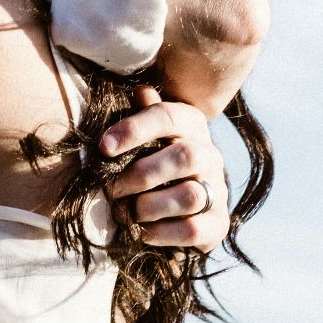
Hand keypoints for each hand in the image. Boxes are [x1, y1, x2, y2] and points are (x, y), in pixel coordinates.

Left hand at [101, 87, 230, 251]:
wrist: (177, 207)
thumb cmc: (150, 159)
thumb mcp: (144, 134)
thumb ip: (141, 114)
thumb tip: (140, 90)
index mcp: (191, 124)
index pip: (167, 116)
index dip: (134, 129)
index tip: (104, 147)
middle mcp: (210, 154)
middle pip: (185, 156)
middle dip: (141, 174)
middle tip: (111, 188)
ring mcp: (218, 190)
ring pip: (190, 195)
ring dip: (149, 206)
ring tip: (126, 213)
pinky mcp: (218, 223)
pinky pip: (193, 229)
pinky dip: (161, 233)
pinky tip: (142, 231)